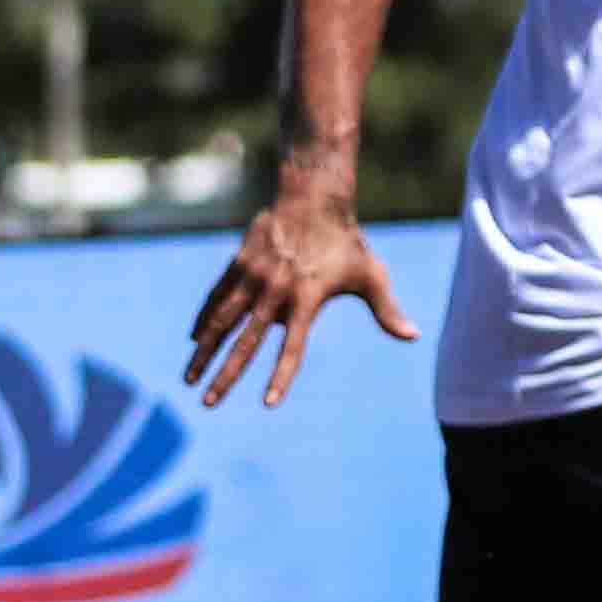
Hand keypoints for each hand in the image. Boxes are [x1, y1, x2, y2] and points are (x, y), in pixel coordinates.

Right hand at [186, 180, 412, 408]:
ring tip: (188, 378)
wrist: (313, 197)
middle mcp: (276, 291)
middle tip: (207, 403)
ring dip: (203, 351)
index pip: (292, 347)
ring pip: (221, 321)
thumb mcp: (371, 274)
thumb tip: (414, 336)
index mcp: (307, 299)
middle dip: (224, 375)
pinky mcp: (239, 263)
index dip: (281, 376)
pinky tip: (194, 339)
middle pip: (245, 342)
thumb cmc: (346, 241)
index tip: (268, 403)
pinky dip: (205, 319)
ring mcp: (253, 276)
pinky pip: (217, 297)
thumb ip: (387, 309)